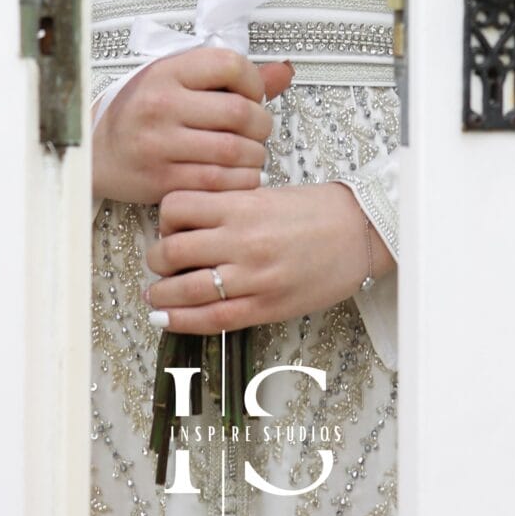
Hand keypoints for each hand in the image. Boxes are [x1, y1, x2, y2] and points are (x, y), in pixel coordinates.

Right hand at [91, 47, 295, 205]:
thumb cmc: (145, 109)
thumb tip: (285, 72)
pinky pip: (218, 184)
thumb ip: (231, 77)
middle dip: (262, 124)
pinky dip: (240, 181)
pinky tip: (238, 175)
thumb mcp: (179, 79)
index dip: (254, 81)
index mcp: (168, 71)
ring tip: (250, 153)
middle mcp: (162, 105)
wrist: (98, 149)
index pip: (230, 65)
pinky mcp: (162, 181)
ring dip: (255, 156)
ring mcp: (160, 144)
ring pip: (233, 152)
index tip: (253, 94)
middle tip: (258, 130)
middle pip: (239, 113)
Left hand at [142, 179, 394, 333]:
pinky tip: (165, 319)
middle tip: (158, 262)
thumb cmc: (315, 210)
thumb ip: (228, 206)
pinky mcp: (265, 306)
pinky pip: (212, 319)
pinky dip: (181, 322)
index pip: (176, 207)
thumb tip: (189, 222)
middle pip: (171, 251)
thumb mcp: (266, 193)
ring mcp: (253, 277)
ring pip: (185, 290)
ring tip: (156, 295)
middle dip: (156, 259)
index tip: (168, 226)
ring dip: (161, 294)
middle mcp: (241, 240)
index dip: (164, 218)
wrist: (359, 232)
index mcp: (241, 205)